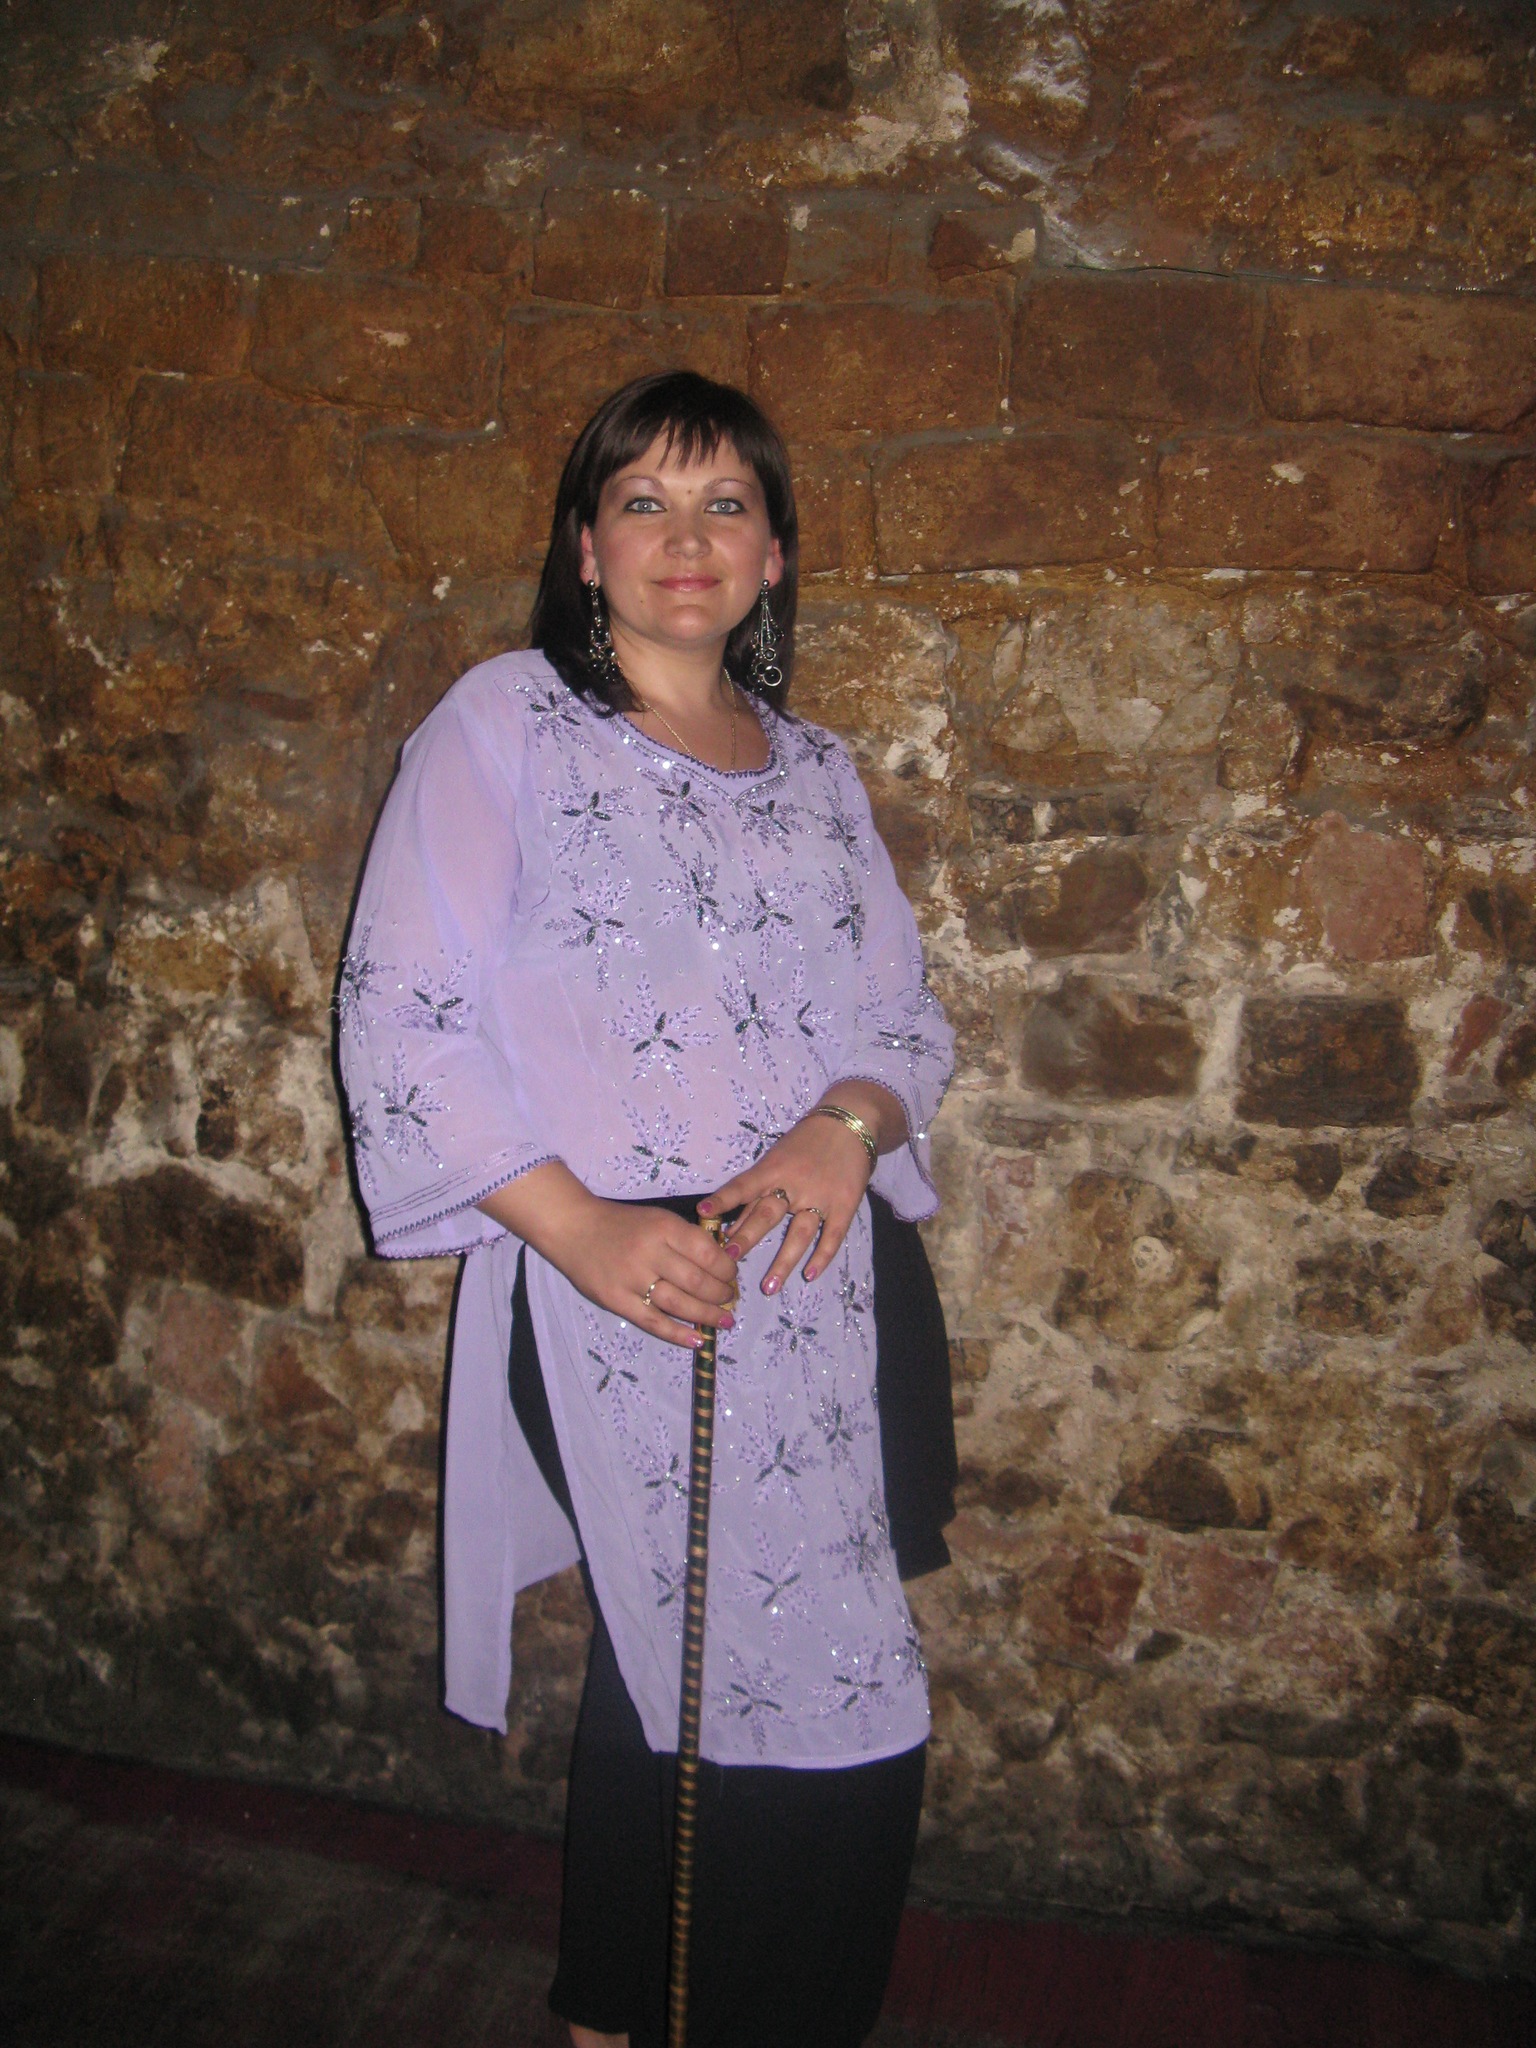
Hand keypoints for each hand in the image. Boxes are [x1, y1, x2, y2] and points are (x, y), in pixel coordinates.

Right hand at [477, 1164, 738, 1348]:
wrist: (573, 1228)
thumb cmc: (620, 1223)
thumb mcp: (657, 1218)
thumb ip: (686, 1238)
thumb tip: (722, 1262)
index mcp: (663, 1228)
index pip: (707, 1253)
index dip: (727, 1268)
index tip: (732, 1275)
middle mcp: (649, 1253)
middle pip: (697, 1281)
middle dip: (721, 1294)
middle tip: (730, 1299)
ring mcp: (631, 1279)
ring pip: (679, 1304)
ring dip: (707, 1315)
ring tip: (724, 1320)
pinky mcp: (617, 1301)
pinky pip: (653, 1322)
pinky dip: (678, 1334)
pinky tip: (697, 1339)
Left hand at [700, 1114, 874, 1297]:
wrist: (849, 1124)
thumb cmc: (804, 1143)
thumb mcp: (776, 1159)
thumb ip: (756, 1192)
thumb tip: (728, 1226)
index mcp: (773, 1169)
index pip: (744, 1186)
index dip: (723, 1199)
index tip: (703, 1213)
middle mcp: (794, 1184)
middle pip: (768, 1213)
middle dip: (747, 1237)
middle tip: (729, 1260)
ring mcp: (820, 1197)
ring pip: (800, 1232)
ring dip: (784, 1260)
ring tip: (769, 1287)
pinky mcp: (844, 1206)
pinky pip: (832, 1235)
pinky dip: (822, 1256)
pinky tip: (810, 1275)